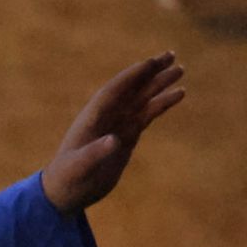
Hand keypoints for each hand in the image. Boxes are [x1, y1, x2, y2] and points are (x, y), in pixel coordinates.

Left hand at [41, 52, 184, 213]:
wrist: (66, 192)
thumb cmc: (67, 180)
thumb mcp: (79, 168)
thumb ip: (94, 154)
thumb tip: (114, 140)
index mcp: (91, 119)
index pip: (113, 92)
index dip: (131, 77)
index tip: (151, 62)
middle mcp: (105, 118)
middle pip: (130, 89)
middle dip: (149, 72)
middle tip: (171, 54)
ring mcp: (116, 126)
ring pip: (141, 100)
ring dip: (159, 85)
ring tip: (180, 70)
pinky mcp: (126, 137)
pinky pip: (146, 115)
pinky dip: (161, 104)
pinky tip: (177, 94)